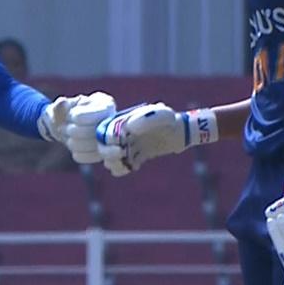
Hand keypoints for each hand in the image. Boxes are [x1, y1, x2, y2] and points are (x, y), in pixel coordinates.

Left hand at [50, 92, 116, 162]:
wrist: (64, 127)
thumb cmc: (63, 113)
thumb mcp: (59, 107)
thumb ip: (59, 106)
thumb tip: (62, 102)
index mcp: (106, 104)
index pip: (96, 114)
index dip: (78, 117)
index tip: (69, 116)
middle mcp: (112, 121)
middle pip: (95, 132)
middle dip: (74, 131)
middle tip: (64, 128)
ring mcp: (110, 138)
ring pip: (93, 146)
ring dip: (74, 142)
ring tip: (67, 136)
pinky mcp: (105, 152)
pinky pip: (92, 157)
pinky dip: (78, 153)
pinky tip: (73, 145)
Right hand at [94, 103, 217, 175]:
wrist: (181, 131)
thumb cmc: (170, 120)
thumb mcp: (161, 115)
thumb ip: (146, 118)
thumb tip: (128, 128)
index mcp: (122, 122)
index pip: (103, 132)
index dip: (107, 140)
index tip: (120, 144)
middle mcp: (122, 134)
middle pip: (102, 147)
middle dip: (108, 153)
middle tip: (122, 154)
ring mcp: (129, 146)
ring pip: (109, 159)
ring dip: (113, 163)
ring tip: (126, 163)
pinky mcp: (136, 156)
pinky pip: (122, 166)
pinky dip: (123, 170)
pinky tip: (134, 166)